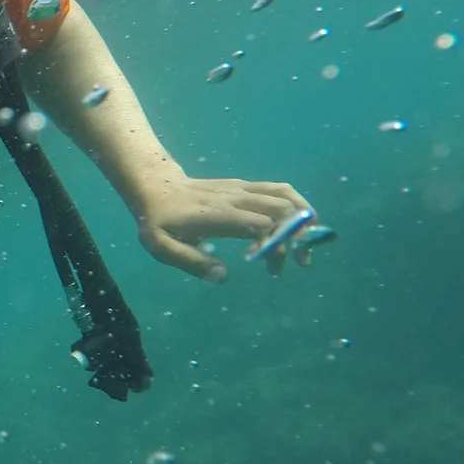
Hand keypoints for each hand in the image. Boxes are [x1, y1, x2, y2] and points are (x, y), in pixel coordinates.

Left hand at [134, 177, 316, 281]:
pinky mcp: (245, 186)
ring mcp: (242, 189)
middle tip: (300, 262)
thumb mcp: (162, 247)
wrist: (156, 187)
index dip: (275, 244)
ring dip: (304, 218)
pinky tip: (298, 227)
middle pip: (281, 209)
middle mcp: (236, 198)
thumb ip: (191, 262)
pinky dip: (296, 206)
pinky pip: (279, 189)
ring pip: (286, 194)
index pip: (261, 224)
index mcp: (218, 215)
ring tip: (307, 244)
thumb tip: (223, 277)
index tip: (271, 268)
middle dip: (298, 236)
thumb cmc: (158, 221)